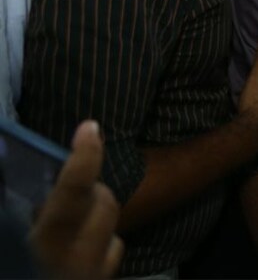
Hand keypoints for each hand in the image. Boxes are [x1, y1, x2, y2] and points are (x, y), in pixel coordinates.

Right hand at [30, 121, 122, 279]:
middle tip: (62, 186)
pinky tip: (72, 251)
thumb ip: (15, 216)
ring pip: (111, 231)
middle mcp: (78, 263)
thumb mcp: (10, 240)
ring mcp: (93, 277)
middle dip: (88, 188)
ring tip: (62, 221)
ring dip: (94, 217)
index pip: (74, 193)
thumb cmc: (18, 267)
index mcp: (46, 249)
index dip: (84, 158)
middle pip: (103, 204)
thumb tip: (25, 192)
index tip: (89, 128)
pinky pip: (109, 258)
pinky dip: (97, 246)